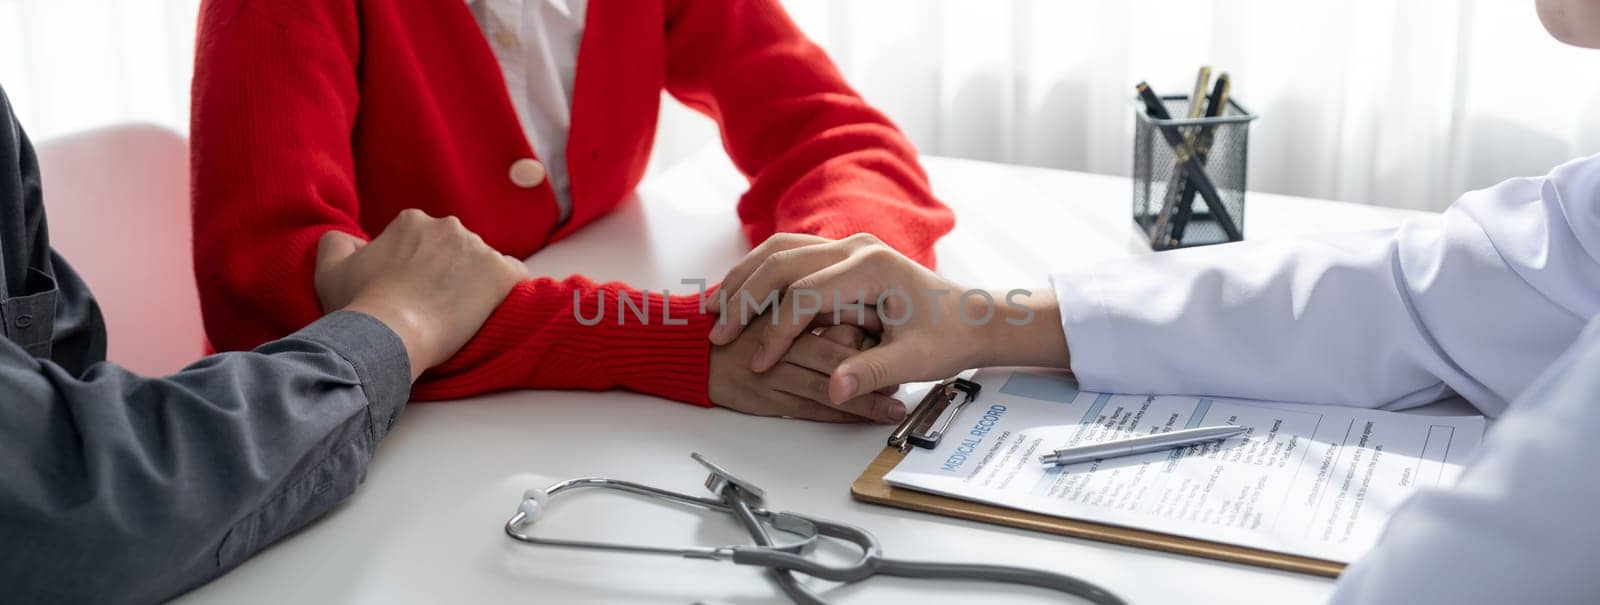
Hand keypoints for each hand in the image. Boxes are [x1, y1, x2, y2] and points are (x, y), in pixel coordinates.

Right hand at [314, 209, 529, 378]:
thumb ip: (336, 243)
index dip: (416, 267)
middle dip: (448, 272)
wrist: (391, 334)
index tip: (410, 291)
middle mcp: (449, 226)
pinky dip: (506, 292)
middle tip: (433, 306)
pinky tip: (490, 312)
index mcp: (412, 221)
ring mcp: (480, 249)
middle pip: (455, 249)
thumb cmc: (360, 305)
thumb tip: (348, 239)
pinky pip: (515, 277)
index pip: (422, 240)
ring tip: (458, 316)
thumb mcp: (329, 270)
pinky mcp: (503, 274)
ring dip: (474, 284)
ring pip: (483, 264)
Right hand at [709, 234, 1067, 402]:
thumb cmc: (948, 337)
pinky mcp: (840, 255)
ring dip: (744, 280)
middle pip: (782, 262)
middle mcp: (856, 248)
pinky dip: (757, 273)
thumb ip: (873, 372)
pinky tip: (737, 298)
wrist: (974, 316)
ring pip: (778, 252)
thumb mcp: (915, 360)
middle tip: (716, 334)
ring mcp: (847, 246)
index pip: (807, 294)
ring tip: (713, 311)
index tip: (758, 361)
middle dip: (745, 298)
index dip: (777, 330)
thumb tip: (835, 389)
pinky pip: (786, 254)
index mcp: (873, 267)